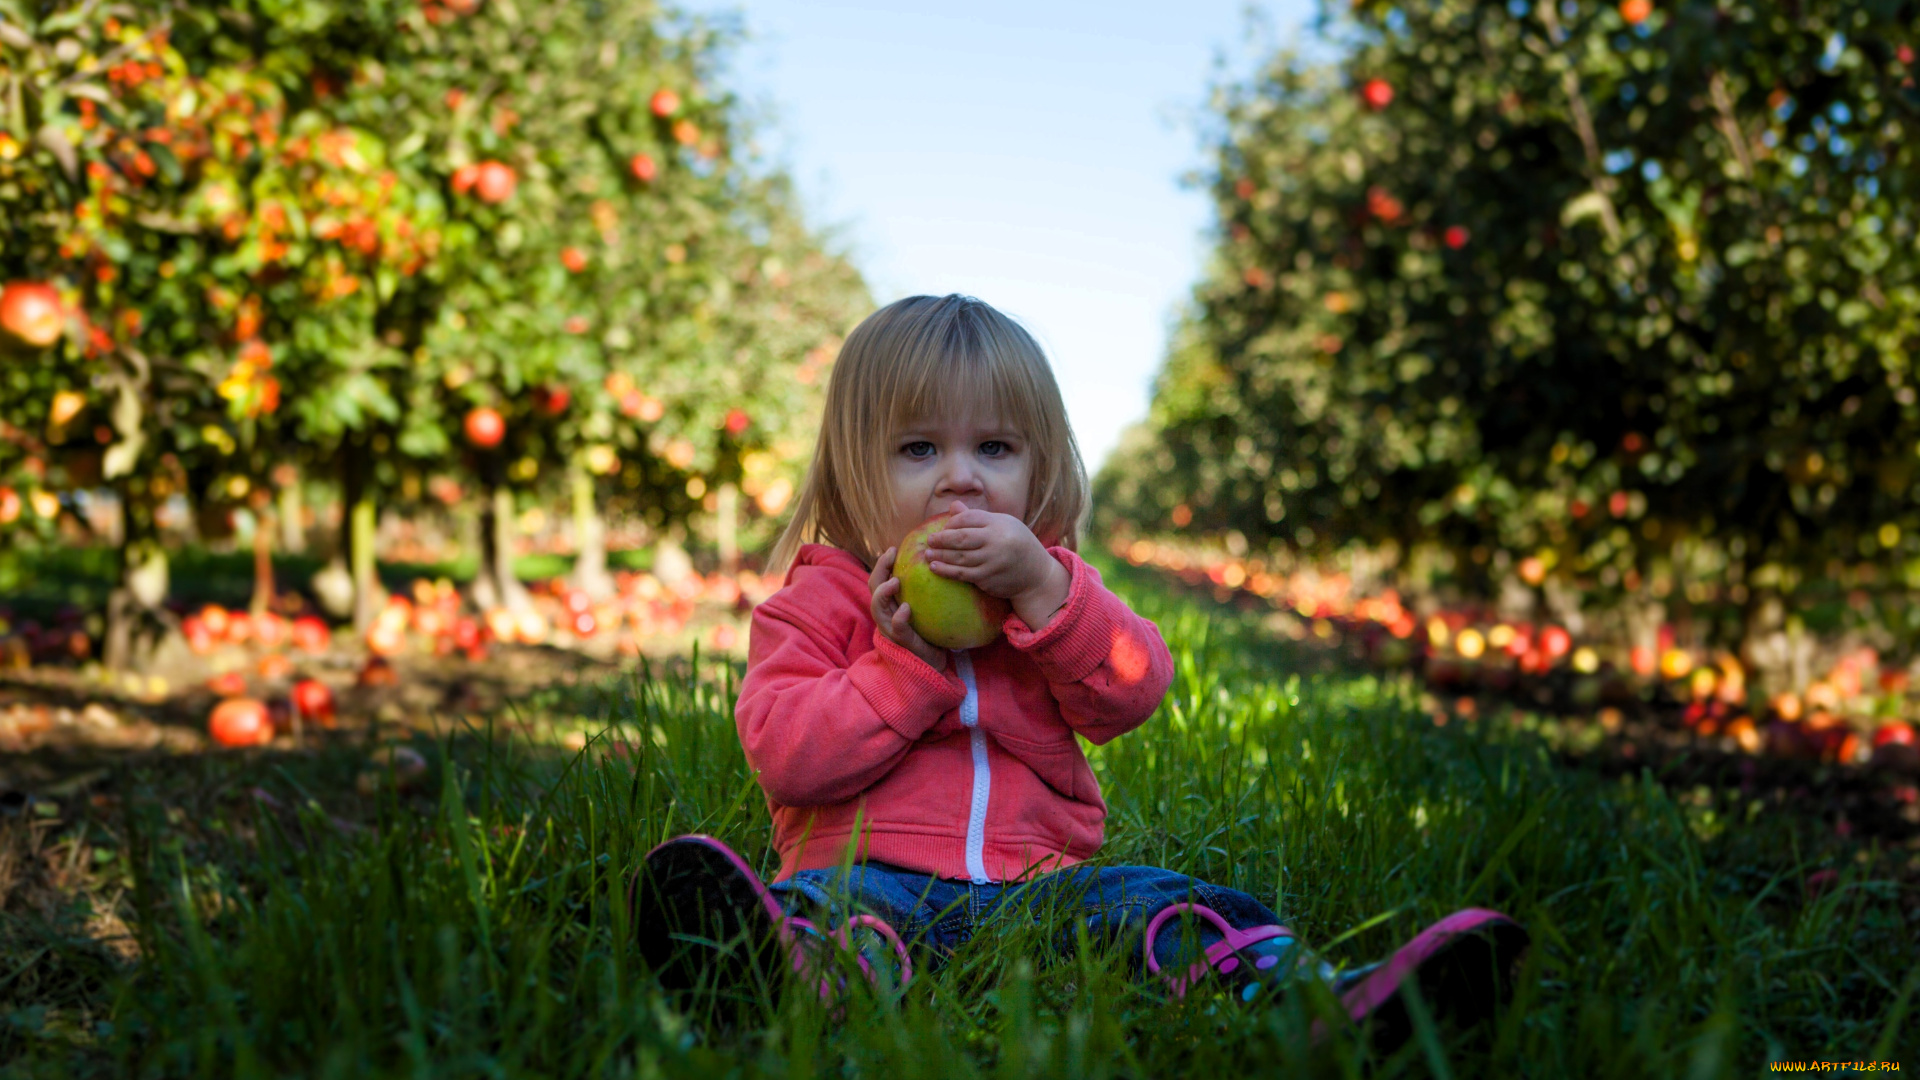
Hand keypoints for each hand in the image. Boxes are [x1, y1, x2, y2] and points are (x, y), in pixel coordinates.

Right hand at [869, 546, 948, 670]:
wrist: (932, 663)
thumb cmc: (929, 633)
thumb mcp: (925, 608)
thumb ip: (924, 591)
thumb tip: (940, 564)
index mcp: (890, 605)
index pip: (878, 580)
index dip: (882, 564)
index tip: (893, 548)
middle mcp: (886, 615)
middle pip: (873, 588)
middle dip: (879, 569)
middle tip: (891, 555)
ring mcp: (891, 629)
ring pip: (877, 608)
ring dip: (883, 593)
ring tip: (895, 581)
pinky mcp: (902, 642)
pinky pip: (896, 628)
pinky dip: (898, 618)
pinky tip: (906, 609)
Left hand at [923, 501, 1071, 630]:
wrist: (1037, 574)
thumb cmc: (1017, 544)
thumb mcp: (1003, 525)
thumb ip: (977, 518)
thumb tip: (954, 506)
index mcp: (999, 524)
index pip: (968, 518)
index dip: (953, 522)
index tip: (944, 528)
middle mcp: (996, 541)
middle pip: (961, 537)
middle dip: (942, 539)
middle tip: (929, 540)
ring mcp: (992, 561)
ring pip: (959, 557)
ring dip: (940, 556)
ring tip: (928, 554)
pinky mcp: (988, 579)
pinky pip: (963, 574)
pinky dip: (947, 571)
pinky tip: (935, 568)